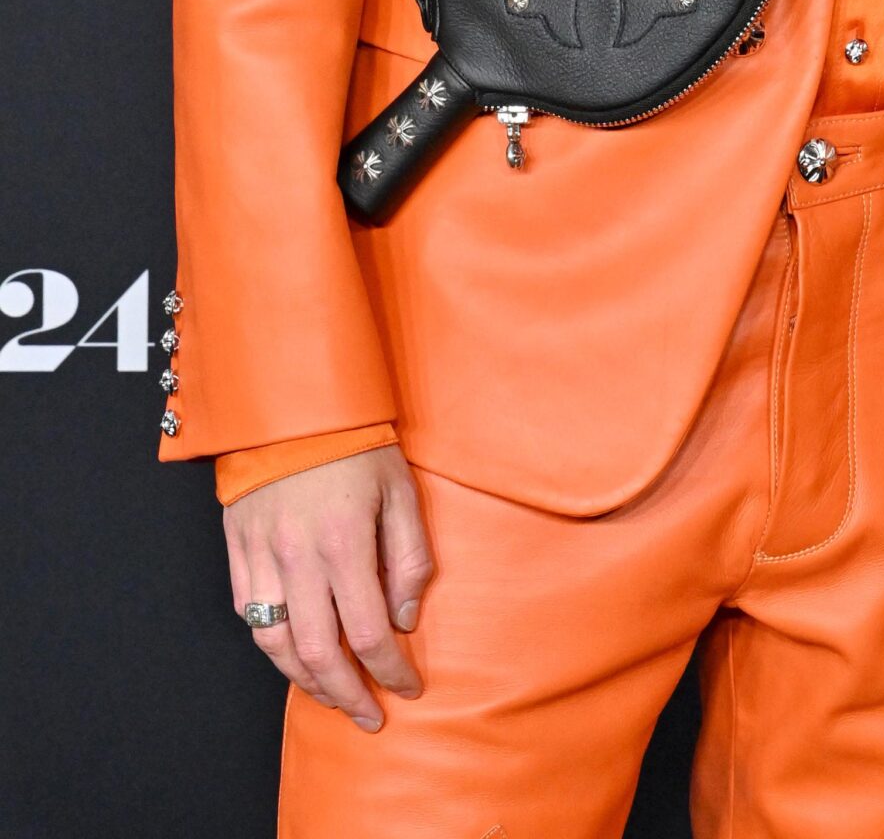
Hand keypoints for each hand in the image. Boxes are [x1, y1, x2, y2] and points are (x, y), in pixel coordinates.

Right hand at [223, 445, 431, 729]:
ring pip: (277, 645)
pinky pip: (249, 617)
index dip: (391, 670)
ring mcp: (261, 558)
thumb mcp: (401, 490)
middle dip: (348, 694)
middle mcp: (298, 558)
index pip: (370, 631)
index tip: (408, 686)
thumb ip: (409, 557)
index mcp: (345, 542)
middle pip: (319, 653)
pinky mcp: (238, 552)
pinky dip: (273, 647)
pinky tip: (294, 657)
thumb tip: (404, 617)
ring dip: (306, 682)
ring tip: (333, 698)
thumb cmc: (356, 442)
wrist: (292, 404)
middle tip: (370, 715)